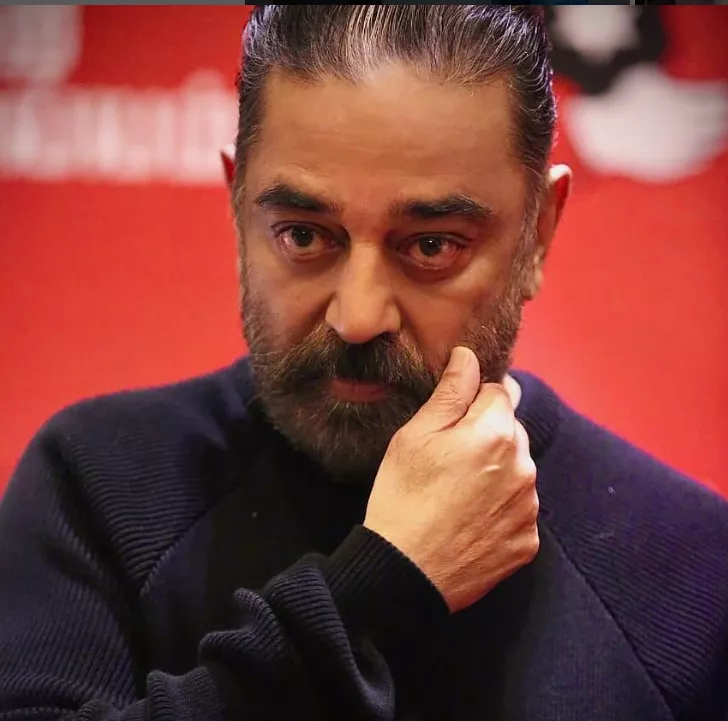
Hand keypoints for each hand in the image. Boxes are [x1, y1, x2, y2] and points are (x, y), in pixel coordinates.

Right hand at [364, 346, 538, 612]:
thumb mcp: (415, 436)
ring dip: (497, 471)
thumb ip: (451, 392)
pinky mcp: (528, 541)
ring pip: (517, 469)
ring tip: (457, 493)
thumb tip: (470, 356)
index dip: (471, 401)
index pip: (498, 392)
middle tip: (448, 460)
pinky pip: (519, 509)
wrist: (404, 573)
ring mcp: (529, 507)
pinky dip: (501, 508)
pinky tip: (470, 520)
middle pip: (511, 430)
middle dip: (487, 434)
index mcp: (496, 433)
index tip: (450, 423)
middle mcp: (524, 466)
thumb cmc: (402, 496)